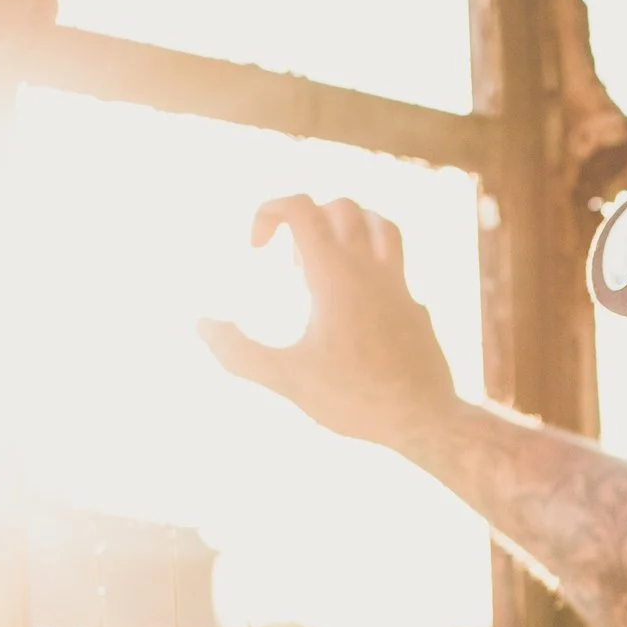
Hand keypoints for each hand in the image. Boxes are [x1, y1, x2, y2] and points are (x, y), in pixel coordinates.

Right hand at [199, 196, 461, 448]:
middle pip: (340, 206)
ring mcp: (399, 285)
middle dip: (305, 220)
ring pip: (380, 222)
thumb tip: (201, 323)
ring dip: (347, 227)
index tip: (256, 251)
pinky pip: (398, 263)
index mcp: (335, 275)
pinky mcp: (416, 307)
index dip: (268, 212)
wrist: (425, 420)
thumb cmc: (355, 400)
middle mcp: (371, 269)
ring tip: (325, 263)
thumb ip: (238, 350)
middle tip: (290, 268)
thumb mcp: (286, 378)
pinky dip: (372, 264)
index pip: (301, 206)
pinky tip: (359, 304)